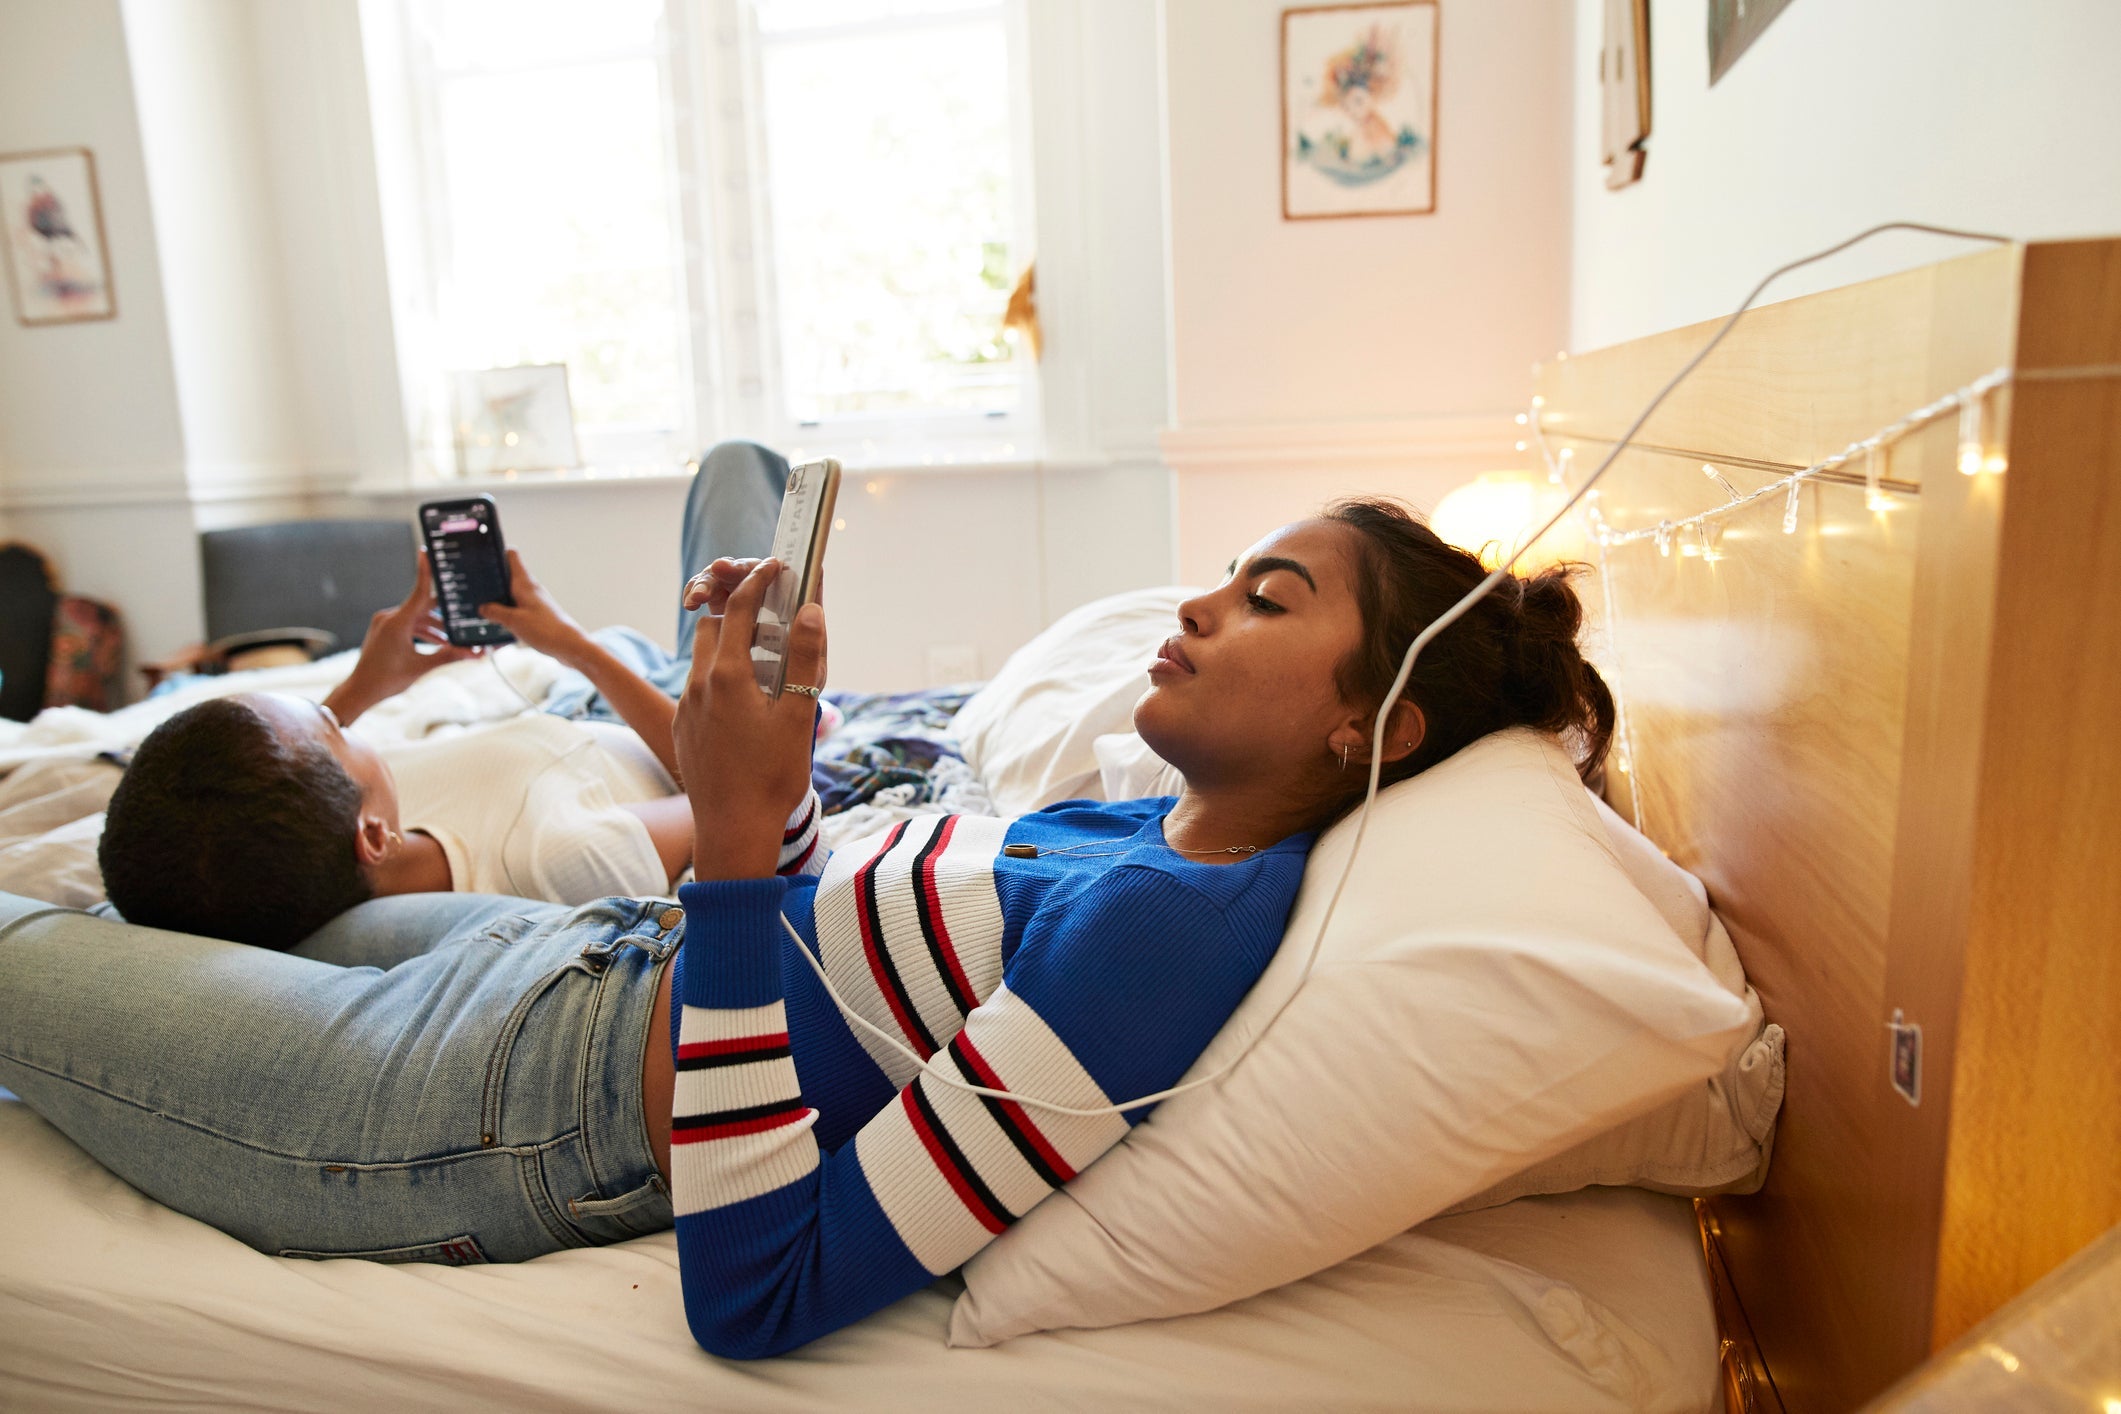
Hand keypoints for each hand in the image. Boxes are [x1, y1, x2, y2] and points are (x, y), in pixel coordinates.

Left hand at [326, 552, 479, 723]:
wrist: (360, 690)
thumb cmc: (387, 680)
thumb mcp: (422, 667)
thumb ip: (449, 656)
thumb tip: (475, 654)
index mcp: (397, 622)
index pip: (419, 592)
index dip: (425, 572)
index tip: (426, 552)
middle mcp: (389, 617)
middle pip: (423, 607)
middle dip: (445, 615)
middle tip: (466, 615)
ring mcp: (385, 623)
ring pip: (418, 617)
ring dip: (436, 627)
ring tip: (455, 640)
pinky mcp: (385, 630)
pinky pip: (409, 624)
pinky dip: (424, 631)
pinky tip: (440, 643)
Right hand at [478, 550, 589, 662]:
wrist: (570, 646)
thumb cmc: (547, 630)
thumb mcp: (514, 621)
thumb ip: (495, 612)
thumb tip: (483, 607)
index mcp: (525, 584)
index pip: (512, 556)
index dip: (497, 553)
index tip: (481, 558)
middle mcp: (530, 589)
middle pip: (508, 576)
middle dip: (492, 580)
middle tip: (474, 588)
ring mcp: (533, 601)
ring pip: (511, 594)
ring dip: (498, 600)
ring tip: (481, 608)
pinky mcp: (536, 614)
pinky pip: (517, 608)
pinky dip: (506, 613)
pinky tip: (498, 623)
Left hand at [675, 559, 827, 879]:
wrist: (733, 830)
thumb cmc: (771, 778)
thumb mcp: (799, 716)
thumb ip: (803, 659)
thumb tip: (808, 610)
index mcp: (728, 676)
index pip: (739, 608)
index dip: (758, 580)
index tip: (777, 566)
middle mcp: (699, 685)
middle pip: (713, 625)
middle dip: (738, 608)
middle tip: (771, 608)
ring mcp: (687, 707)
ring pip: (702, 656)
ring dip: (727, 642)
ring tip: (760, 655)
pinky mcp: (683, 728)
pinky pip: (698, 686)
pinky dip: (720, 674)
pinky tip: (745, 698)